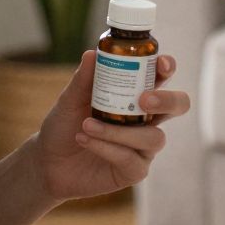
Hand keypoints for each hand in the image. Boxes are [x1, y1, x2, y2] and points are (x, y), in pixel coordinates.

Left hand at [33, 52, 189, 201]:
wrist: (47, 161)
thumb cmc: (64, 126)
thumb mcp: (70, 100)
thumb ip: (83, 79)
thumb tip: (92, 53)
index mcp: (136, 96)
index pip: (161, 78)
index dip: (167, 68)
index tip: (161, 64)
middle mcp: (146, 120)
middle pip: (178, 106)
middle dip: (167, 100)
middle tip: (144, 99)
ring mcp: (143, 147)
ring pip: (153, 137)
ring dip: (120, 131)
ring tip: (87, 124)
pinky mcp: (134, 171)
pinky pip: (130, 158)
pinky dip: (106, 147)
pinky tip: (84, 140)